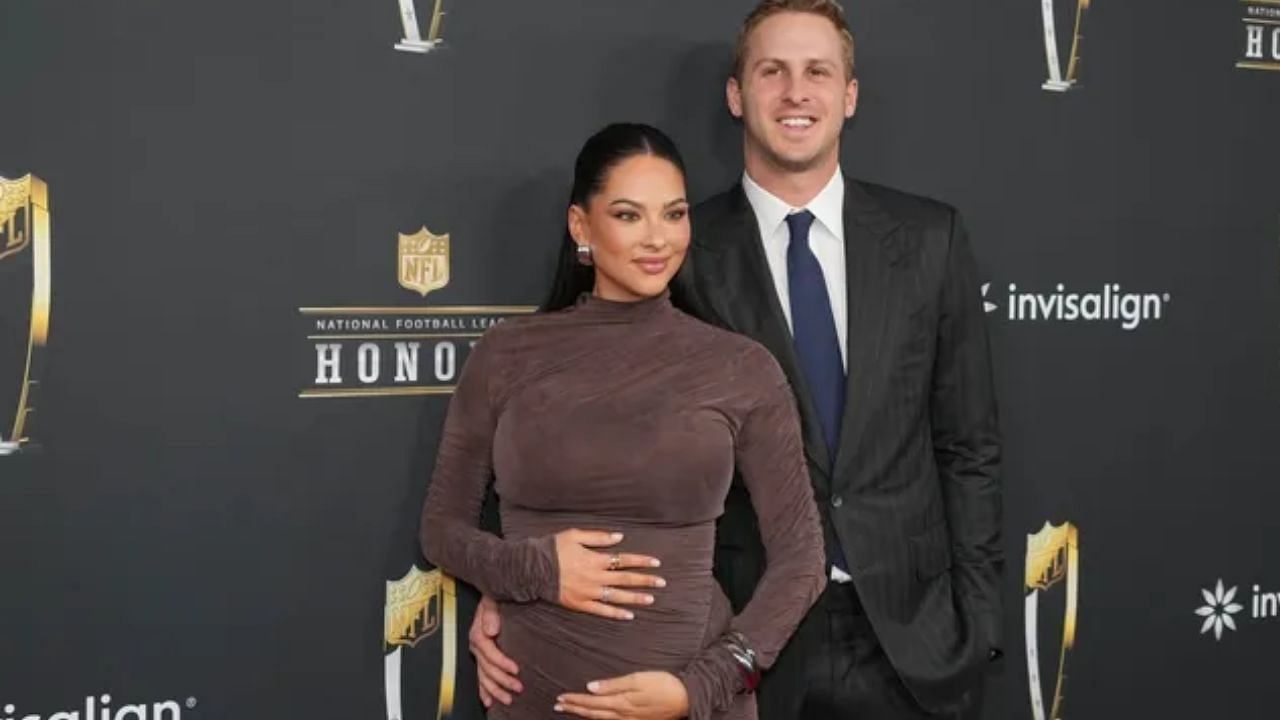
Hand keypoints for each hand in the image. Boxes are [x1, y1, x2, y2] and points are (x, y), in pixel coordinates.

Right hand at [469, 595, 521, 707]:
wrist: (492, 596)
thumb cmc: (493, 597)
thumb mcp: (492, 599)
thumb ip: (491, 612)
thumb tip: (491, 629)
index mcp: (478, 632)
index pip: (489, 652)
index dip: (501, 662)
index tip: (515, 669)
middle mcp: (477, 644)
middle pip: (487, 668)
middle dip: (502, 680)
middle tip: (518, 687)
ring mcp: (478, 652)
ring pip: (484, 676)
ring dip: (495, 690)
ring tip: (508, 699)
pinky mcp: (482, 657)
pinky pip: (480, 677)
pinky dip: (484, 690)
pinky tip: (489, 700)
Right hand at [554, 529, 664, 619]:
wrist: (532, 568)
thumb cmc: (553, 548)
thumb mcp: (575, 535)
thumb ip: (599, 537)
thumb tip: (620, 537)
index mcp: (595, 559)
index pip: (624, 560)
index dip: (641, 561)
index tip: (656, 563)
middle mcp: (595, 577)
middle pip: (625, 579)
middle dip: (645, 581)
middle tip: (662, 582)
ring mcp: (588, 593)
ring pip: (617, 597)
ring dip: (635, 598)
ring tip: (651, 599)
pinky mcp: (580, 604)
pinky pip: (601, 610)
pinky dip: (616, 613)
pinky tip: (629, 615)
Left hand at [555, 671, 689, 719]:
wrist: (686, 698)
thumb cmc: (663, 684)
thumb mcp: (638, 679)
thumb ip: (614, 685)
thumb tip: (591, 687)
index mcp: (621, 702)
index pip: (592, 702)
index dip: (575, 700)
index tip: (561, 697)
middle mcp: (623, 715)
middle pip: (593, 713)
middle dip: (575, 708)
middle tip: (558, 704)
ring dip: (584, 715)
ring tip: (571, 710)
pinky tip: (595, 718)